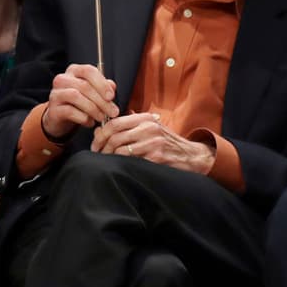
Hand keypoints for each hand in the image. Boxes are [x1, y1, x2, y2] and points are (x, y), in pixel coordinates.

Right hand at [41, 64, 118, 139]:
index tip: (111, 97)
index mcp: (74, 71)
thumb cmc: (79, 102)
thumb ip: (103, 87)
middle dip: (102, 100)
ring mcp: (56, 94)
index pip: (89, 71)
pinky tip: (90, 123)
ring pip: (76, 96)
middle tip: (113, 112)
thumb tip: (112, 86)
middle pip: (84, 86)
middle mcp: (63, 79)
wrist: (60, 118)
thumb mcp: (93, 93)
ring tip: (102, 117)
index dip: (102, 84)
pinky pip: (70, 111)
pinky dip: (83, 118)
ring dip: (93, 109)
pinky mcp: (53, 109)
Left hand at [90, 112, 214, 174]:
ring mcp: (153, 143)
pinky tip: (119, 168)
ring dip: (109, 158)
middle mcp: (149, 128)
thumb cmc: (166, 142)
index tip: (95, 144)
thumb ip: (128, 126)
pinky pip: (132, 161)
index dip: (100, 134)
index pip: (114, 122)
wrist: (191, 156)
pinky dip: (121, 165)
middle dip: (101, 147)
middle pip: (115, 136)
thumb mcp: (150, 128)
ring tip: (106, 162)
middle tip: (97, 155)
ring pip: (121, 150)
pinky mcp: (157, 157)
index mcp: (145, 118)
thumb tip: (100, 129)